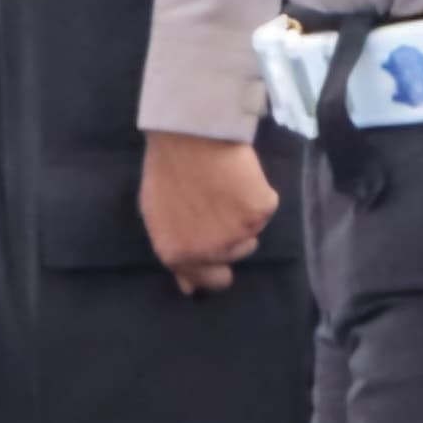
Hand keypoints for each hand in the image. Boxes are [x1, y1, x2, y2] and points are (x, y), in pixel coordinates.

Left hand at [138, 132, 275, 293]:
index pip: (210, 280)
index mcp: (179, 255)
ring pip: (251, 231)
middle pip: (236, 254)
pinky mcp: (262, 210)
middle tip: (220, 207)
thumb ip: (176, 253)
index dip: (216, 268)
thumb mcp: (156, 215)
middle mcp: (211, 251)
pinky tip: (238, 175)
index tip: (221, 257)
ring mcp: (239, 232)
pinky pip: (265, 207)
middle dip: (231, 237)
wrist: (189, 133)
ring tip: (224, 186)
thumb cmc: (167, 169)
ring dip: (242, 214)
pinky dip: (257, 193)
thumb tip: (190, 288)